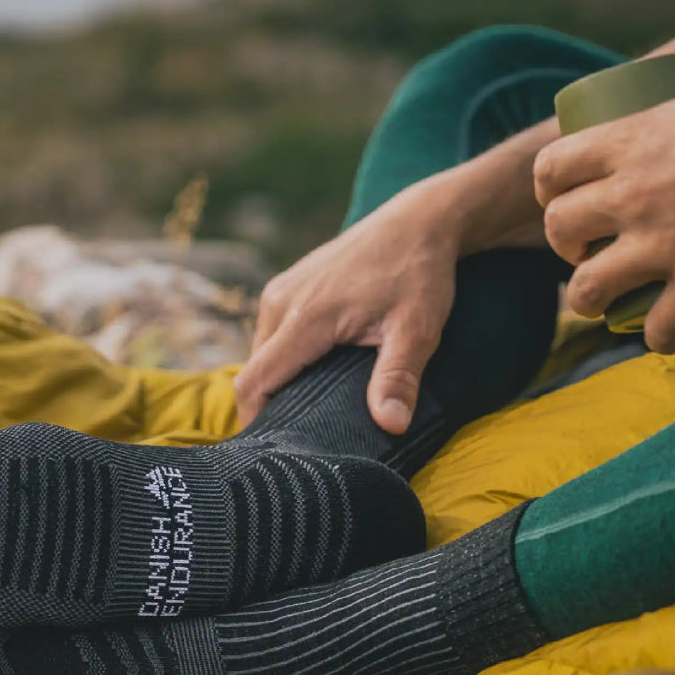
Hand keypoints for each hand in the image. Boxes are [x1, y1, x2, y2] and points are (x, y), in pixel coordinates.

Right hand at [234, 180, 458, 433]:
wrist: (418, 221)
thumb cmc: (419, 274)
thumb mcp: (417, 329)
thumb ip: (398, 377)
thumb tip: (390, 425)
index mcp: (305, 317)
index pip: (255, 383)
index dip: (256, 424)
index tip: (275, 453)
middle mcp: (281, 301)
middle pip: (256, 374)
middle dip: (271, 409)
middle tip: (303, 443)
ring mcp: (281, 291)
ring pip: (262, 355)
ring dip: (279, 386)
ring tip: (311, 415)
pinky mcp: (287, 287)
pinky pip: (273, 337)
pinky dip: (285, 363)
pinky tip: (315, 379)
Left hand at [534, 88, 674, 351]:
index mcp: (634, 139)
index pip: (552, 166)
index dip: (549, 188)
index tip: (562, 198)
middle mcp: (636, 193)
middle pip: (558, 229)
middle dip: (565, 245)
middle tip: (587, 250)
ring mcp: (664, 243)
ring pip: (585, 290)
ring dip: (591, 299)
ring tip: (607, 300)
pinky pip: (655, 329)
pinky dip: (659, 335)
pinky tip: (668, 328)